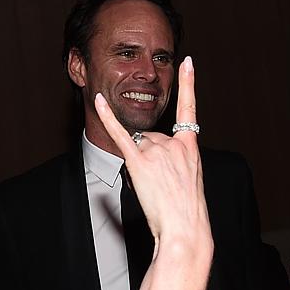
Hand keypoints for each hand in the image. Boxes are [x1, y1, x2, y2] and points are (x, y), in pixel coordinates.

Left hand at [95, 57, 211, 253]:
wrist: (185, 227)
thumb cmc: (187, 210)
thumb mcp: (190, 179)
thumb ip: (176, 159)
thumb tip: (154, 152)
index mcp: (190, 146)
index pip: (189, 109)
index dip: (188, 83)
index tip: (187, 62)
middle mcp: (173, 143)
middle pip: (151, 138)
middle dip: (150, 157)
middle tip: (160, 183)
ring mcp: (156, 152)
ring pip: (138, 145)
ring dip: (139, 163)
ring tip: (152, 186)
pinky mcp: (138, 162)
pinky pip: (120, 135)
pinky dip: (107, 118)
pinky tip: (99, 101)